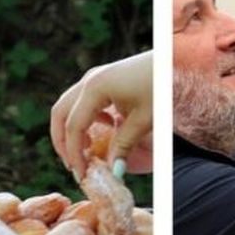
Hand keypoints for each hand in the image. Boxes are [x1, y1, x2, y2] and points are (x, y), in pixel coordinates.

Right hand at [50, 50, 152, 179]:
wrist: (174, 60)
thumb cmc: (161, 86)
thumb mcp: (144, 119)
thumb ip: (125, 145)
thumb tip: (114, 172)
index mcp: (95, 88)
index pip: (73, 126)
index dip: (74, 153)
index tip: (80, 174)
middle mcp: (88, 80)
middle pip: (60, 114)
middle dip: (63, 142)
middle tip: (74, 165)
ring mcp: (94, 77)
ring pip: (68, 107)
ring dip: (72, 130)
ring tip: (85, 151)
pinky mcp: (102, 78)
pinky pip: (82, 101)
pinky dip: (85, 118)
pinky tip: (104, 128)